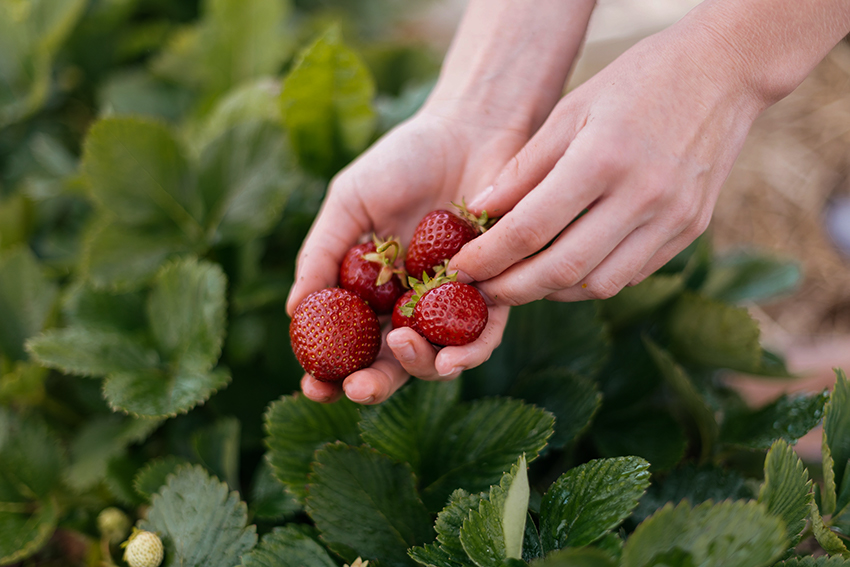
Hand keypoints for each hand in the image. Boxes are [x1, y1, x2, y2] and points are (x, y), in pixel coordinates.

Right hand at [285, 108, 524, 403]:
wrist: (468, 128)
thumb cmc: (403, 160)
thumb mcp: (349, 202)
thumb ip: (322, 253)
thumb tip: (293, 312)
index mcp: (374, 289)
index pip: (350, 343)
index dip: (329, 371)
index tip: (312, 385)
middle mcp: (413, 303)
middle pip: (393, 361)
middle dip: (373, 385)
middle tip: (356, 389)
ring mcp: (454, 301)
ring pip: (439, 356)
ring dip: (421, 367)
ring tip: (403, 348)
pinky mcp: (498, 289)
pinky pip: (486, 333)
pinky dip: (470, 351)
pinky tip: (453, 357)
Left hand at [450, 23, 765, 304]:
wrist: (724, 71)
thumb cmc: (637, 81)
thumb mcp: (570, 109)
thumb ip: (523, 167)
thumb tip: (478, 213)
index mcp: (602, 160)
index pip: (530, 229)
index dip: (488, 256)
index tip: (460, 267)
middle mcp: (642, 197)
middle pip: (562, 270)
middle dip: (513, 289)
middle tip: (483, 290)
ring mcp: (672, 219)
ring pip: (598, 284)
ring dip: (552, 291)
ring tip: (522, 280)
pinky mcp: (690, 230)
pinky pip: (631, 274)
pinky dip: (591, 280)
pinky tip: (567, 267)